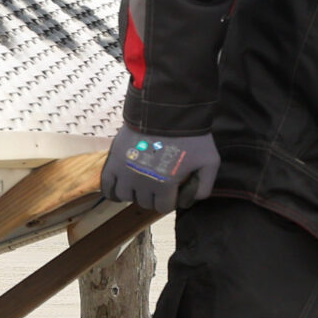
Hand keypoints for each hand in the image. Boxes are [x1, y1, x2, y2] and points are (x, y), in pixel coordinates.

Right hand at [99, 125, 218, 214]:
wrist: (166, 110)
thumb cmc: (190, 135)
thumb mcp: (209, 162)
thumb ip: (204, 186)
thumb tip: (192, 200)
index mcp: (164, 185)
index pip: (164, 207)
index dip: (170, 200)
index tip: (173, 190)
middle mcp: (142, 182)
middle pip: (145, 202)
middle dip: (154, 196)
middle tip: (159, 182)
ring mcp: (125, 172)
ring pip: (126, 196)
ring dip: (135, 192)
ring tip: (142, 181)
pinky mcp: (114, 161)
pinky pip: (107, 186)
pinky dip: (113, 191)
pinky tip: (120, 190)